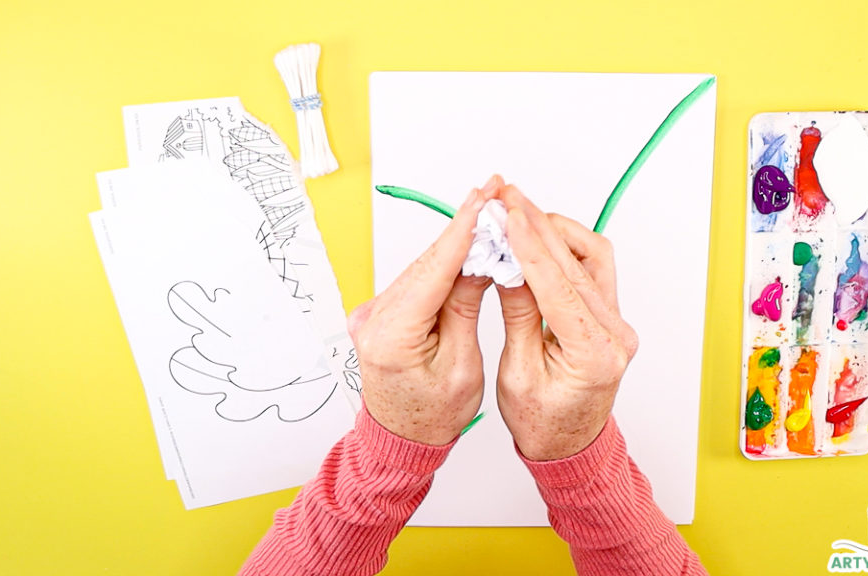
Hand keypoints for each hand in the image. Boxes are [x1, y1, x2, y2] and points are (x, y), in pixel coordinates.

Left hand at [348, 177, 501, 444]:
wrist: (401, 440)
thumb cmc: (433, 416)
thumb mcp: (463, 365)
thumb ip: (466, 308)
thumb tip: (481, 259)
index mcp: (392, 336)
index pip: (434, 271)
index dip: (462, 231)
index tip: (485, 198)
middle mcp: (374, 318)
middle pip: (427, 263)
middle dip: (463, 228)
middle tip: (495, 193)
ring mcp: (372, 314)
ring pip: (422, 268)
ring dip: (455, 244)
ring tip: (489, 215)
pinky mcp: (379, 313)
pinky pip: (416, 281)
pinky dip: (442, 265)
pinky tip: (467, 247)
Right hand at [495, 185, 637, 460]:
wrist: (569, 446)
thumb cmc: (542, 423)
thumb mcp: (517, 372)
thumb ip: (518, 315)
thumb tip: (508, 264)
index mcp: (593, 355)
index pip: (558, 286)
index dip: (529, 246)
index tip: (507, 214)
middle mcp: (614, 334)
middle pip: (575, 264)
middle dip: (537, 226)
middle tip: (506, 197)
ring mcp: (617, 323)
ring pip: (591, 257)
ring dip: (555, 228)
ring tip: (519, 207)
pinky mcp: (610, 316)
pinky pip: (593, 267)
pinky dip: (567, 244)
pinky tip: (541, 231)